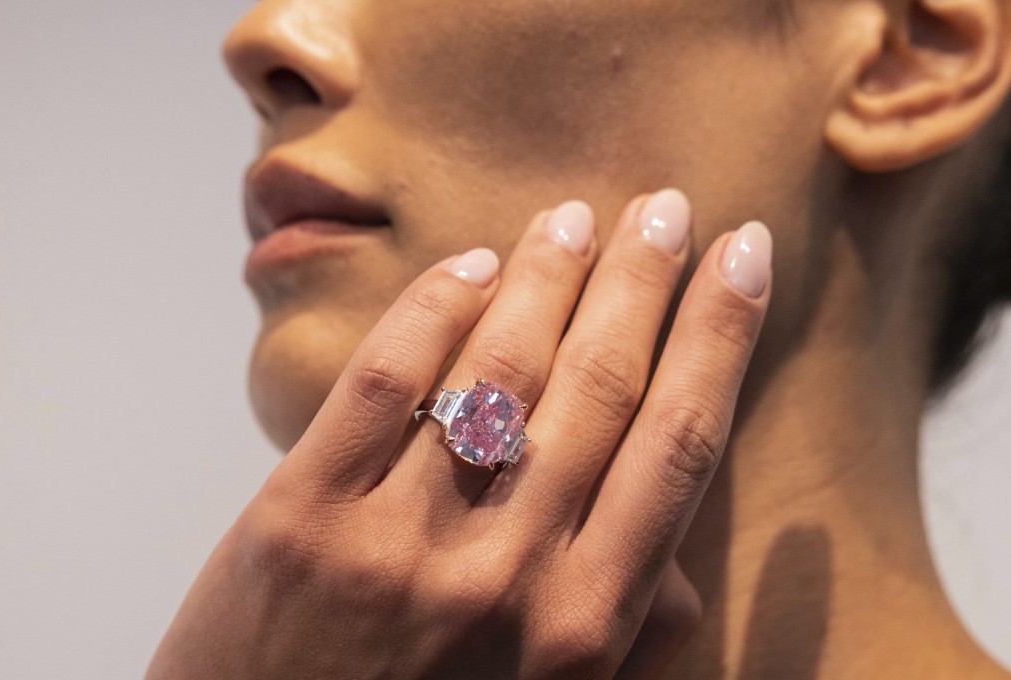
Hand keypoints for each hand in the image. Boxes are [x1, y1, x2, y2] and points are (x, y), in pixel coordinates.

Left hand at [147, 190, 771, 679]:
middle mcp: (506, 575)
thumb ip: (625, 634)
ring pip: (497, 369)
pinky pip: (381, 382)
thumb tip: (682, 566)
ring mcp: (397, 541)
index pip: (679, 441)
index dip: (720, 335)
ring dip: (548, 276)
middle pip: (599, 386)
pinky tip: (470, 265)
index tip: (743, 258)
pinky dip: (431, 309)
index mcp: (586, 624)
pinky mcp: (300, 518)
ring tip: (578, 216)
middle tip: (668, 207)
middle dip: (643, 280)